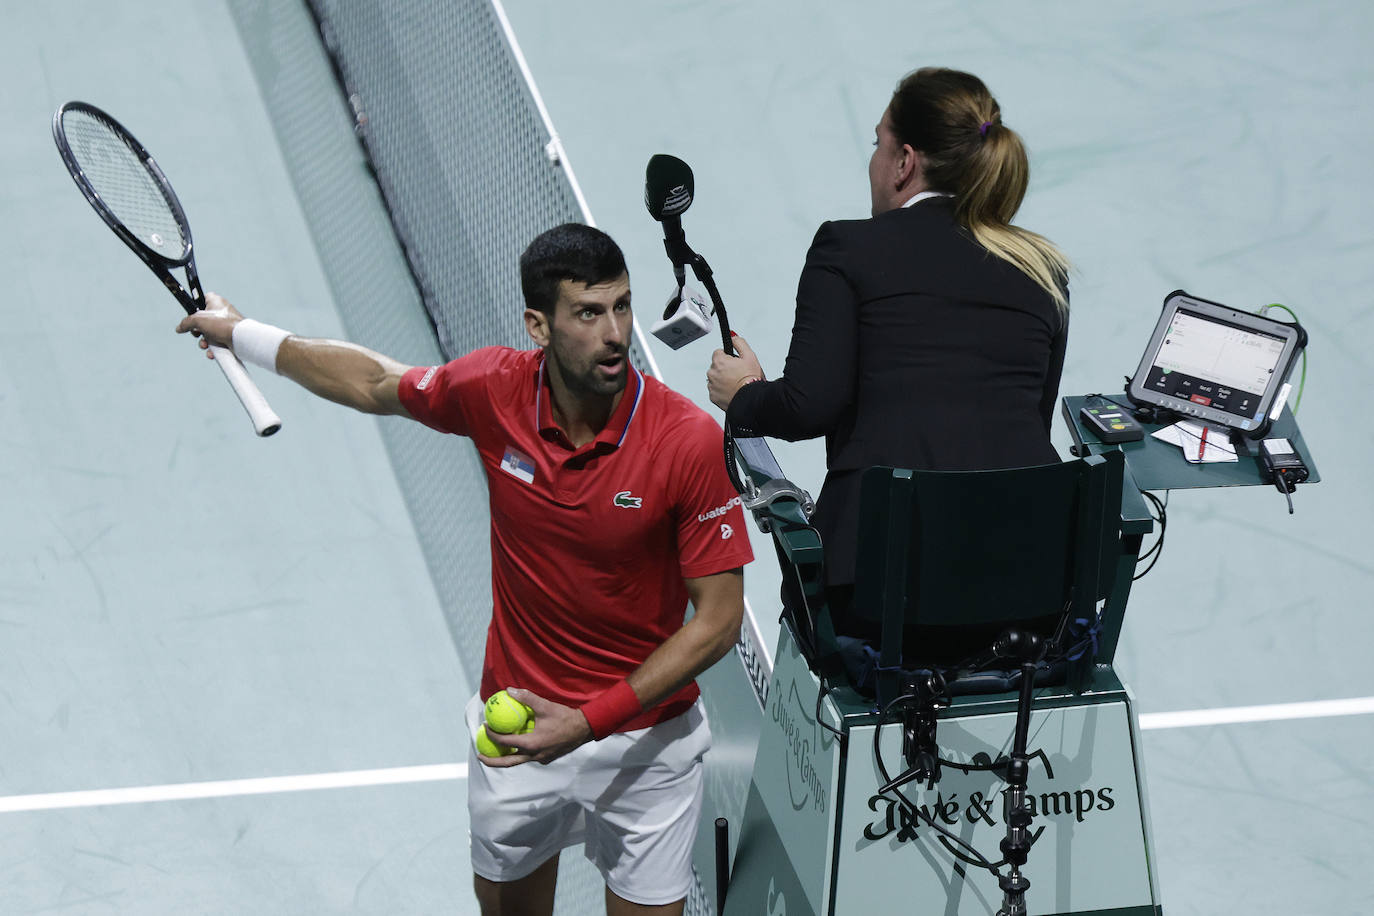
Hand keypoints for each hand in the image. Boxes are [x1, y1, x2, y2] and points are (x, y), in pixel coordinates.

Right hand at [175, 291, 242, 357]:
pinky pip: (217, 342)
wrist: (241, 339)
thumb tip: (179, 328)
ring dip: (204, 342)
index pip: (202, 299)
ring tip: (205, 345)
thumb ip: (186, 323)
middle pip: (203, 320)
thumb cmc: (223, 324)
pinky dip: (213, 348)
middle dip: (198, 331)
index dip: (195, 307)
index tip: (191, 314)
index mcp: (215, 301)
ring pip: (209, 334)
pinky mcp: (229, 336)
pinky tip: (212, 352)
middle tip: (198, 333)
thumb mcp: (198, 320)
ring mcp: (226, 325)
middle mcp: (221, 312)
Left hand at [476, 687, 592, 767]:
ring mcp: (541, 758)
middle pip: (508, 762)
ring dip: (505, 757)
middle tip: (480, 754)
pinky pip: (528, 757)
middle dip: (491, 761)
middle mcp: (534, 755)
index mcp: (532, 744)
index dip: (492, 735)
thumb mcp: (544, 706)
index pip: (506, 742)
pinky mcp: (546, 758)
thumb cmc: (565, 717)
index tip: (485, 726)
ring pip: (518, 761)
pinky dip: (518, 753)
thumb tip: (509, 690)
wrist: (585, 729)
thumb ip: (526, 698)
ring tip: (494, 752)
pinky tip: (516, 745)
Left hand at [707, 334, 763, 410]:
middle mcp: (711, 373)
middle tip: (738, 374)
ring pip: (716, 378)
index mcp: (718, 361)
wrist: (751, 400)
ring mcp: (711, 386)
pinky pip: (716, 390)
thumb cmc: (751, 379)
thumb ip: (740, 343)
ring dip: (723, 379)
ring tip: (736, 383)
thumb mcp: (750, 356)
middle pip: (716, 366)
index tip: (735, 362)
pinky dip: (722, 390)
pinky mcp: (713, 397)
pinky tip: (732, 391)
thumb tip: (733, 336)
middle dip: (725, 368)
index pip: (718, 352)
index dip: (728, 357)